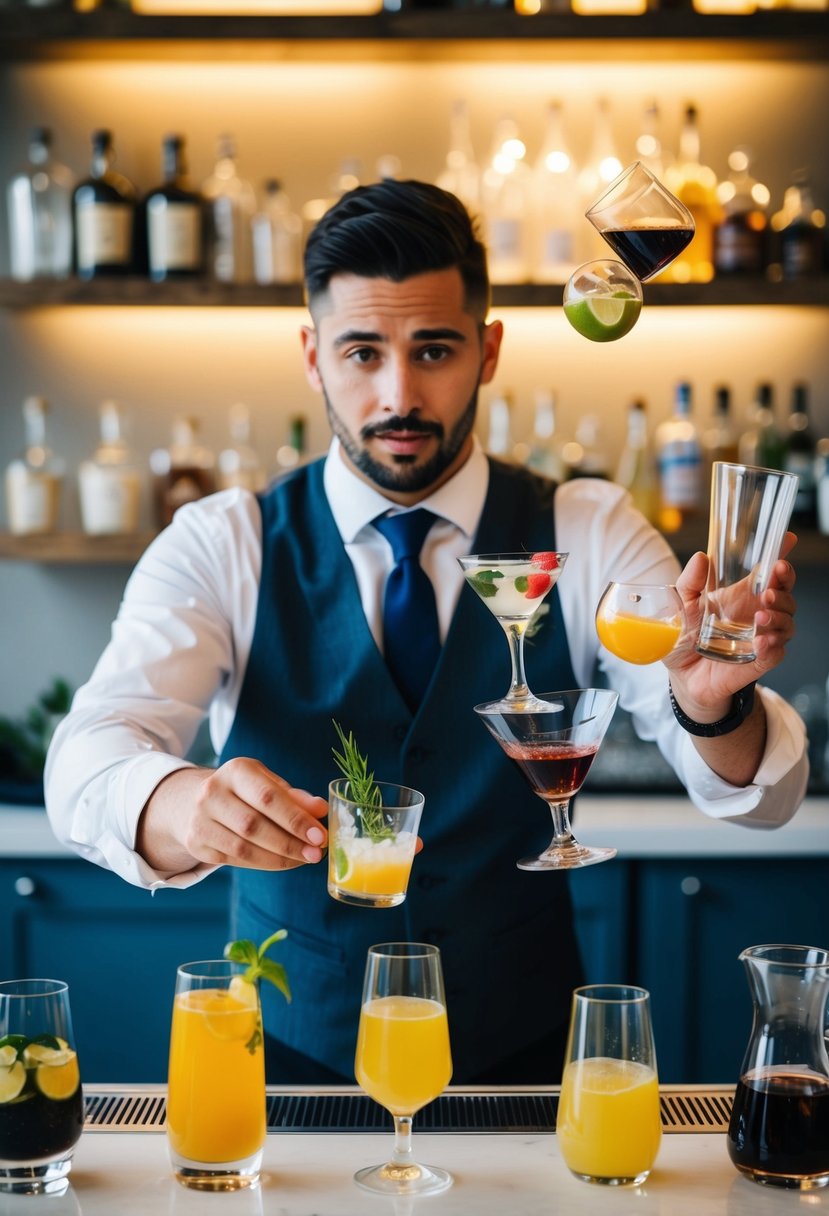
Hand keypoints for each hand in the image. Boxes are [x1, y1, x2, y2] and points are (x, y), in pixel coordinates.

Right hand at [138, 757, 328, 873]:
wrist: (198, 801)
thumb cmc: (245, 791)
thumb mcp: (269, 784)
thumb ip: (295, 797)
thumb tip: (321, 810)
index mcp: (235, 770)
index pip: (268, 797)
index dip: (295, 819)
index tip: (319, 835)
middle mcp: (212, 792)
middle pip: (254, 825)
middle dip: (289, 842)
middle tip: (316, 853)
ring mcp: (200, 819)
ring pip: (243, 847)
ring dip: (279, 858)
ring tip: (304, 859)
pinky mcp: (196, 843)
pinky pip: (235, 859)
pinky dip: (264, 864)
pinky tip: (284, 862)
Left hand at [664, 532, 797, 719]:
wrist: (681, 675)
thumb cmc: (685, 637)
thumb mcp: (682, 606)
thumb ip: (690, 582)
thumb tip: (701, 557)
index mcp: (741, 595)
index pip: (768, 572)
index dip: (780, 555)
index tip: (787, 540)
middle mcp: (756, 613)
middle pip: (784, 595)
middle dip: (783, 587)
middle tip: (768, 588)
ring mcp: (761, 636)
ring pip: (787, 622)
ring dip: (778, 616)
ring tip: (760, 616)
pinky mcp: (759, 660)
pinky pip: (777, 652)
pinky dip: (772, 645)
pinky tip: (761, 641)